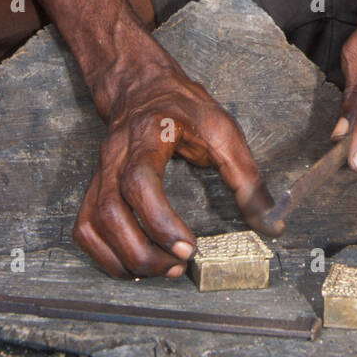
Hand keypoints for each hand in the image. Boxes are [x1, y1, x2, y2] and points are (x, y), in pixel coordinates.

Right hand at [72, 46, 274, 277]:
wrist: (144, 88)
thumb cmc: (185, 108)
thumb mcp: (225, 132)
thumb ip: (247, 179)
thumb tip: (272, 224)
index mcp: (148, 135)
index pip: (140, 182)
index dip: (159, 221)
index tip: (188, 247)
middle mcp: (116, 156)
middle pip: (110, 212)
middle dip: (143, 251)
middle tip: (178, 264)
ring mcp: (99, 173)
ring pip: (92, 226)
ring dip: (124, 258)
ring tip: (161, 268)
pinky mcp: (93, 188)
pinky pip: (85, 229)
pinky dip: (104, 256)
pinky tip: (134, 262)